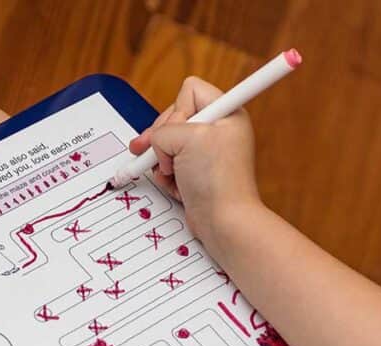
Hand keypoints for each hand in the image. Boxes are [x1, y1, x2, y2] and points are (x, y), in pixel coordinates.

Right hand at [130, 76, 260, 257]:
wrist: (223, 220)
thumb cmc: (217, 179)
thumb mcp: (188, 138)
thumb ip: (164, 129)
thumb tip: (154, 142)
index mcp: (226, 112)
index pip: (189, 90)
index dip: (176, 110)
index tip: (180, 132)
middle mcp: (218, 129)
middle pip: (173, 117)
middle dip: (162, 139)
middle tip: (160, 155)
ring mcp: (206, 152)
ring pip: (167, 142)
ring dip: (161, 160)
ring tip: (169, 173)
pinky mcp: (196, 172)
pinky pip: (169, 164)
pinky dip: (166, 175)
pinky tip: (175, 185)